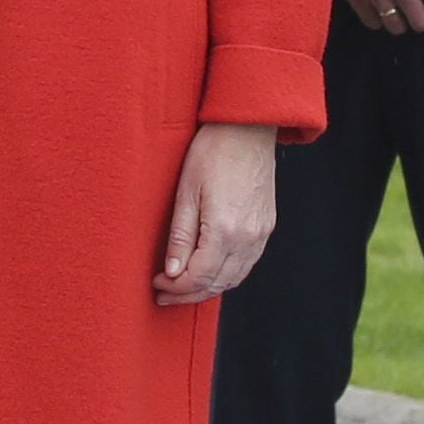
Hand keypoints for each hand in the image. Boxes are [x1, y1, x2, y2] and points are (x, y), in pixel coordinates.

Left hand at [157, 121, 277, 303]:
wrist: (247, 128)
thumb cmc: (213, 151)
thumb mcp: (186, 192)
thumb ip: (180, 237)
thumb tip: (173, 272)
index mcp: (224, 231)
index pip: (198, 278)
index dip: (175, 287)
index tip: (157, 284)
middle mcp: (247, 238)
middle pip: (216, 284)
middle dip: (188, 294)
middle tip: (165, 293)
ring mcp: (260, 234)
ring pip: (234, 279)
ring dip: (207, 288)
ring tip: (183, 287)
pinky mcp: (266, 227)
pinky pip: (246, 264)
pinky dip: (226, 275)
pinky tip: (210, 271)